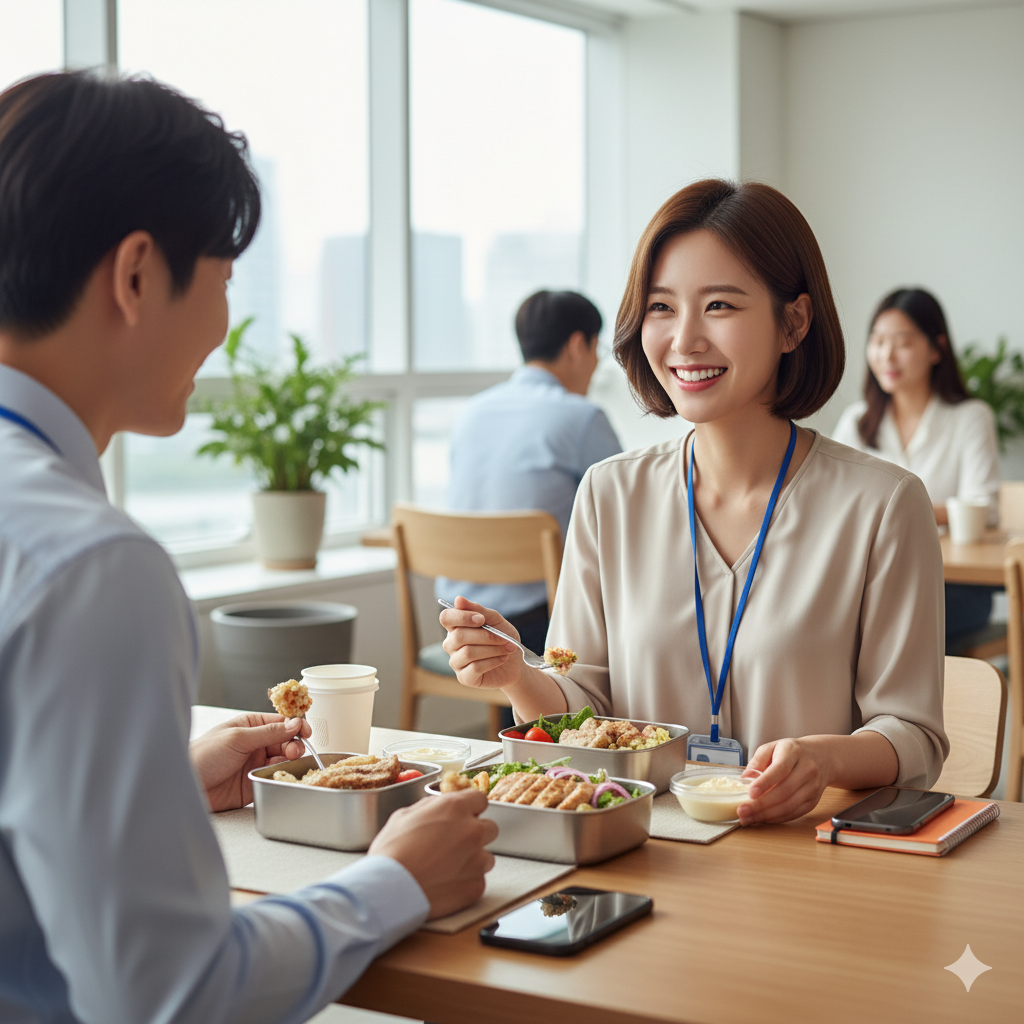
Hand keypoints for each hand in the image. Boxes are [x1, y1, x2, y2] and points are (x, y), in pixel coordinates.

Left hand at [190, 713, 310, 811]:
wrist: (185, 787)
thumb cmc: (202, 756)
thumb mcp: (237, 738)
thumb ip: (268, 732)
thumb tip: (294, 724)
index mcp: (250, 726)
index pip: (280, 723)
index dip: (296, 726)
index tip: (306, 732)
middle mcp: (255, 744)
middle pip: (286, 742)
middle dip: (294, 744)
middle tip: (294, 751)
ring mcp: (255, 764)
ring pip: (283, 760)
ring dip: (290, 761)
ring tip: (289, 763)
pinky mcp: (254, 784)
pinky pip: (275, 779)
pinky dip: (283, 778)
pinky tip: (284, 776)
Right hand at [369, 789, 498, 918]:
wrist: (389, 889)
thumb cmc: (392, 852)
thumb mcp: (405, 815)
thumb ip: (430, 808)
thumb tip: (439, 807)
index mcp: (455, 808)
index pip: (480, 799)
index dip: (470, 808)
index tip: (465, 815)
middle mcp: (472, 831)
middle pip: (489, 828)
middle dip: (475, 834)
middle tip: (455, 844)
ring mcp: (477, 860)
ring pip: (486, 857)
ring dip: (473, 860)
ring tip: (448, 868)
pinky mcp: (476, 886)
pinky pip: (478, 880)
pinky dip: (466, 882)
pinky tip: (446, 883)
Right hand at [440, 596, 532, 691]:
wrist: (516, 664)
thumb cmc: (503, 639)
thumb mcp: (496, 621)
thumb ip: (479, 610)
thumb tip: (458, 599)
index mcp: (456, 627)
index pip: (446, 617)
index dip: (461, 617)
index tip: (481, 619)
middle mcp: (451, 644)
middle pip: (459, 636)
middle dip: (485, 636)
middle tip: (504, 638)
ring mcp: (456, 662)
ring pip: (468, 652)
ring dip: (493, 649)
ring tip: (507, 648)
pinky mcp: (464, 678)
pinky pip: (474, 667)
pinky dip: (493, 661)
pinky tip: (503, 659)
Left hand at [737, 737, 831, 825]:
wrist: (821, 757)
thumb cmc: (791, 752)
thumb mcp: (772, 747)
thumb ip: (758, 760)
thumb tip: (745, 777)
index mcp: (794, 753)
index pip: (780, 769)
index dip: (765, 783)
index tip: (750, 793)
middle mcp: (807, 770)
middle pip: (784, 791)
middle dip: (761, 804)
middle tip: (742, 811)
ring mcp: (812, 788)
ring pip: (789, 806)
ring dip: (767, 815)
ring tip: (748, 818)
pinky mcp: (813, 802)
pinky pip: (794, 813)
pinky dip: (777, 818)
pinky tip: (762, 819)